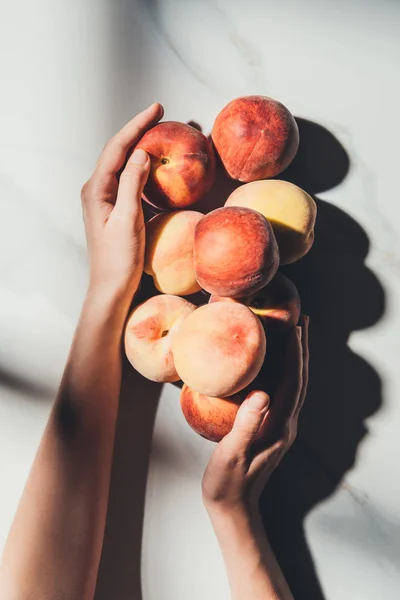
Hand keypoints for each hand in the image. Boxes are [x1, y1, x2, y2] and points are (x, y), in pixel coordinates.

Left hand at [81, 103, 163, 301]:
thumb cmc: (119, 259)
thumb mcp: (128, 220)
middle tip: (161, 115)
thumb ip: (132, 184)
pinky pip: (129, 181)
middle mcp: (97, 190)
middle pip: (118, 151)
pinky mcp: (114, 209)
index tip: (156, 108)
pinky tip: (156, 167)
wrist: (111, 288)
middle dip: (139, 131)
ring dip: (141, 148)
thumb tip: (141, 153)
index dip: (136, 125)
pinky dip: (143, 169)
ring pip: (124, 165)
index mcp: (96, 189)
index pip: (117, 148)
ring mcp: (105, 200)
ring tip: (160, 134)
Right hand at [202, 316, 308, 516]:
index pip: (292, 384)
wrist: (233, 507)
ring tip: (295, 335)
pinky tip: (278, 364)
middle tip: (302, 321)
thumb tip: (262, 394)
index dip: (295, 355)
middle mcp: (286, 425)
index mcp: (279, 427)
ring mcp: (281, 427)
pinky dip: (287, 371)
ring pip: (296, 385)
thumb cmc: (228, 482)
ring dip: (298, 358)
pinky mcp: (272, 428)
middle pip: (300, 380)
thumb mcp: (232, 454)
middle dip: (302, 350)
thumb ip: (247, 425)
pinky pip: (285, 392)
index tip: (294, 329)